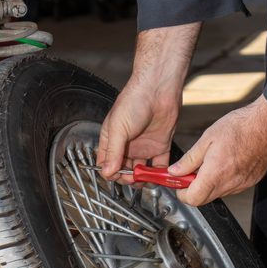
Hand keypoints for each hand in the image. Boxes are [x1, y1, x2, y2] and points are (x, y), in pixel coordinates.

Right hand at [97, 23, 201, 177]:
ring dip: (142, 178)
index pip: (107, 163)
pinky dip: (160, 173)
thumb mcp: (118, 128)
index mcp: (112, 139)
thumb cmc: (134, 101)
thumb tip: (107, 172)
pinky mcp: (160, 145)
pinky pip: (159, 165)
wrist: (159, 89)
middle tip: (132, 179)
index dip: (111, 172)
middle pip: (123, 170)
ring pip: (140, 170)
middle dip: (127, 178)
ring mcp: (143, 146)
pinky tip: (159, 175)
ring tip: (145, 179)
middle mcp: (127, 145)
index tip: (118, 176)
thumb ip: (114, 152)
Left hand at [168, 95, 266, 205]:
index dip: (182, 193)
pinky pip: (232, 188)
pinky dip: (223, 181)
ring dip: (209, 184)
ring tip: (211, 163)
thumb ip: (189, 159)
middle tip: (192, 172)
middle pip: (204, 199)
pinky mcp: (252, 181)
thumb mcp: (207, 139)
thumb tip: (175, 171)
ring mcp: (243, 184)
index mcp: (216, 173)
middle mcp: (230, 183)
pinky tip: (225, 163)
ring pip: (218, 194)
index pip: (193, 199)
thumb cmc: (241, 126)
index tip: (179, 183)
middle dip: (194, 189)